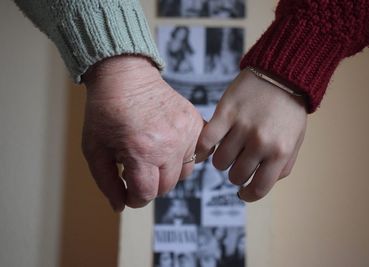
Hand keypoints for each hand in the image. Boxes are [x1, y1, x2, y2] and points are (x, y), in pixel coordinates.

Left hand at [82, 56, 202, 210]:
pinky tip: (170, 147)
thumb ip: (106, 182)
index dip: (133, 198)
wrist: (125, 76)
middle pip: (166, 187)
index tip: (126, 189)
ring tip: (153, 156)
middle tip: (136, 170)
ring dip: (168, 172)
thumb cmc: (106, 111)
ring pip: (184, 173)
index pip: (146, 194)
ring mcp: (186, 132)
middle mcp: (169, 144)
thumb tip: (120, 206)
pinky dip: (186, 155)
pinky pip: (199, 152)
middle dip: (149, 186)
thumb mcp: (94, 149)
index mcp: (141, 151)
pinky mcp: (195, 121)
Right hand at [196, 69, 306, 201]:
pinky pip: (206, 142)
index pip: (259, 188)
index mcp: (280, 152)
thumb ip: (282, 167)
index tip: (243, 193)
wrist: (282, 75)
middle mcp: (261, 142)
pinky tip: (204, 150)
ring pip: (220, 161)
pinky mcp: (225, 113)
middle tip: (239, 161)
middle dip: (236, 173)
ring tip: (229, 148)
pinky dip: (202, 150)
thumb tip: (259, 185)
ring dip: (223, 160)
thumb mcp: (295, 142)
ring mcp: (241, 127)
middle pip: (236, 176)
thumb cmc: (289, 111)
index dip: (248, 195)